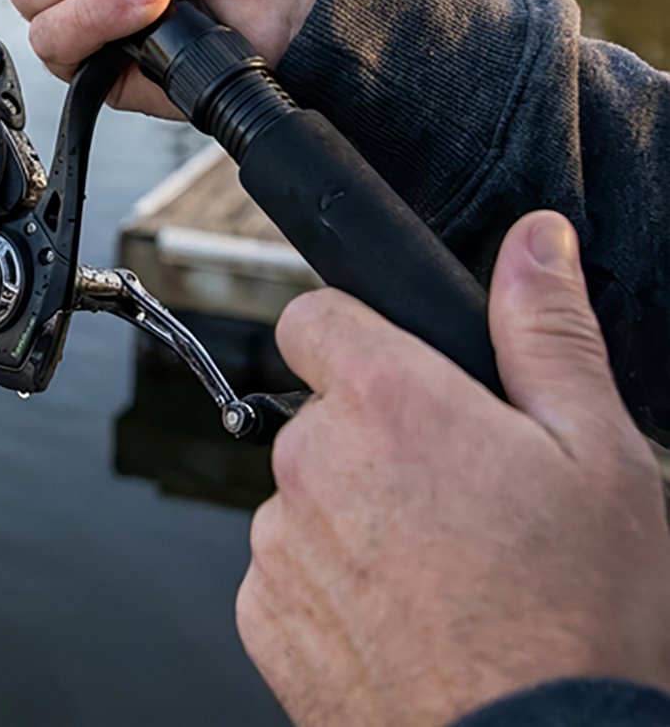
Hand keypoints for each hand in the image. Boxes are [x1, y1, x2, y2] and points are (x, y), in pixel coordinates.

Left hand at [240, 211, 669, 725]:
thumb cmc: (581, 623)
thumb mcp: (598, 455)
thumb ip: (546, 330)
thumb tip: (533, 240)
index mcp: (384, 401)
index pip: (313, 315)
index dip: (358, 337)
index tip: (404, 377)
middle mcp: (311, 461)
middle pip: (317, 412)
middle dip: (374, 438)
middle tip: (460, 498)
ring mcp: (279, 545)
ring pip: (304, 495)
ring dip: (353, 518)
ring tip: (445, 575)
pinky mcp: (265, 621)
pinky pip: (287, 573)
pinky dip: (332, 589)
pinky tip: (408, 622)